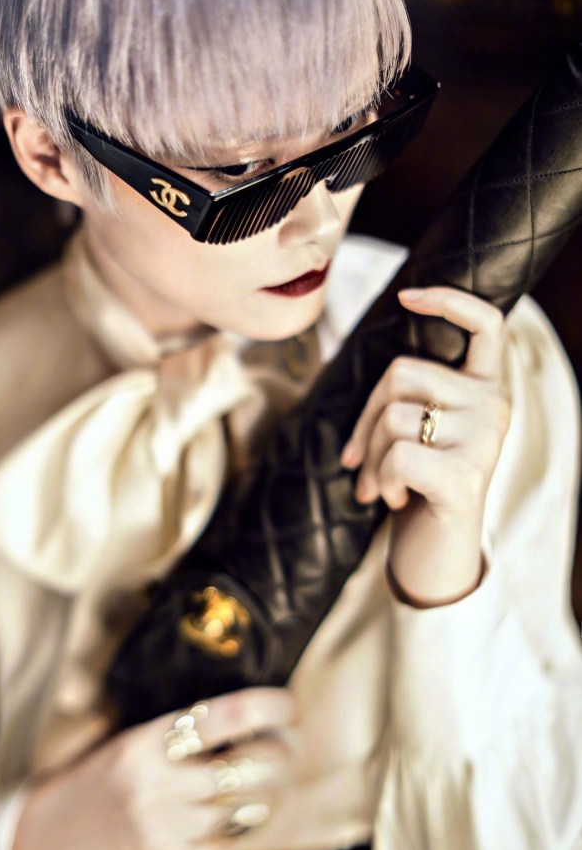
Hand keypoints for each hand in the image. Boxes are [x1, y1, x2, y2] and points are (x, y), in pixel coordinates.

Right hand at [12, 687, 296, 849]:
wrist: (44, 847)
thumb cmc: (92, 783)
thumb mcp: (125, 741)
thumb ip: (175, 731)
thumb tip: (241, 714)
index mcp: (146, 743)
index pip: (221, 716)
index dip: (265, 707)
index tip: (290, 704)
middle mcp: (158, 786)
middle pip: (247, 764)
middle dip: (277, 752)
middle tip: (283, 745)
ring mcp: (166, 831)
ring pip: (247, 807)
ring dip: (267, 792)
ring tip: (266, 781)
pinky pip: (229, 844)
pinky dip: (243, 826)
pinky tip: (241, 814)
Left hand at [341, 286, 510, 606]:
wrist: (439, 553)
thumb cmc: (420, 486)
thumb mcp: (420, 432)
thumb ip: (410, 395)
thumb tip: (353, 363)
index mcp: (487, 389)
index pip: (486, 324)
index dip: (448, 301)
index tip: (408, 296)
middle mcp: (495, 407)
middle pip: (402, 374)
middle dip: (365, 419)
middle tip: (356, 461)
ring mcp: (485, 440)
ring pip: (393, 416)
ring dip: (370, 457)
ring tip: (378, 485)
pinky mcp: (466, 475)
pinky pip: (397, 455)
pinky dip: (380, 480)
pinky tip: (391, 499)